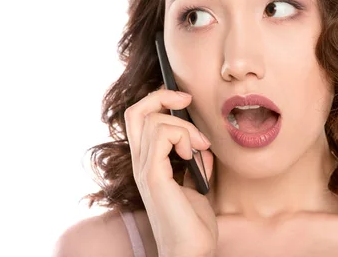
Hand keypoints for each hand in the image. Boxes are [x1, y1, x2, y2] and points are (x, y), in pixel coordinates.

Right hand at [124, 86, 216, 256]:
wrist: (191, 250)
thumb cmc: (192, 222)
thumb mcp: (196, 183)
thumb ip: (193, 162)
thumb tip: (201, 145)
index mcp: (148, 163)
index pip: (138, 119)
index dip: (158, 100)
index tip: (184, 99)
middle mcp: (140, 164)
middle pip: (136, 112)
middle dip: (163, 96)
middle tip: (187, 100)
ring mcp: (144, 170)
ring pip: (153, 120)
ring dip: (183, 125)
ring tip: (199, 146)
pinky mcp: (154, 177)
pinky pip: (162, 136)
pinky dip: (182, 135)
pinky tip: (193, 153)